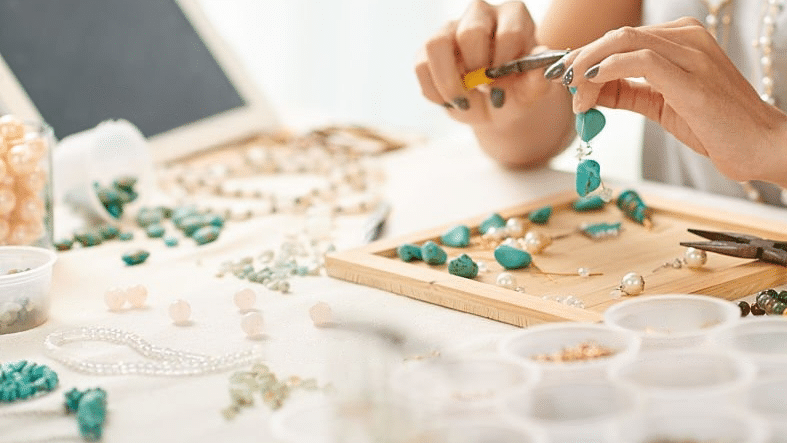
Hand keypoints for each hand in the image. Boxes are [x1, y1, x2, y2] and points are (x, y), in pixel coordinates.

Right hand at [415, 0, 550, 125]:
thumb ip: (537, 80)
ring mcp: (451, 29)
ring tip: (463, 101)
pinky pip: (420, 65)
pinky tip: (450, 102)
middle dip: (476, 69)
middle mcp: (481, 15)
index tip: (504, 87)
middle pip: (470, 32)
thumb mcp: (530, 92)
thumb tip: (541, 64)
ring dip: (448, 81)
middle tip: (483, 91)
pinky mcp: (428, 49)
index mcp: (513, 16)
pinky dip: (434, 91)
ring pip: (436, 44)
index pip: (508, 32)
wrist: (496, 106)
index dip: (504, 64)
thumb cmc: (516, 91)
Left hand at [556, 17, 786, 185]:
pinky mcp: (692, 80)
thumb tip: (591, 90)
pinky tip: (592, 86)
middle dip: (581, 59)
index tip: (563, 76)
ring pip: (624, 42)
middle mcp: (688, 38)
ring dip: (589, 67)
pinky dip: (608, 69)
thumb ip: (628, 93)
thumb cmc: (716, 126)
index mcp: (682, 40)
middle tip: (562, 83)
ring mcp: (692, 55)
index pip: (622, 39)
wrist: (760, 146)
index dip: (586, 55)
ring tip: (575, 94)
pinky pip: (641, 60)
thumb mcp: (662, 105)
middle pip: (618, 35)